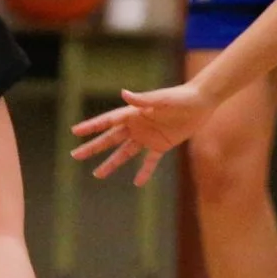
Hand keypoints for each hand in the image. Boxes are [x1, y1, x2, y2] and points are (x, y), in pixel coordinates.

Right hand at [73, 82, 210, 185]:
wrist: (201, 102)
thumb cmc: (180, 97)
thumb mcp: (162, 99)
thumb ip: (143, 99)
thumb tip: (124, 94)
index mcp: (134, 113)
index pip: (108, 121)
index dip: (92, 126)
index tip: (75, 132)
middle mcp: (137, 126)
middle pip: (110, 139)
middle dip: (93, 147)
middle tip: (75, 156)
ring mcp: (148, 136)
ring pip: (125, 153)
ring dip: (111, 163)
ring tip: (97, 174)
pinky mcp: (161, 144)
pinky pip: (150, 161)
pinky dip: (144, 172)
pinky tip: (137, 183)